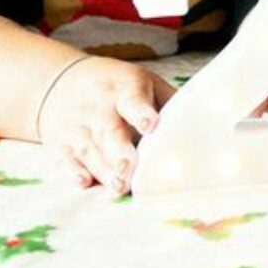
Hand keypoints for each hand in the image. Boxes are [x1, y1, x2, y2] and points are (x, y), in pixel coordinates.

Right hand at [37, 55, 173, 194]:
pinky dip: (72, 171)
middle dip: (120, 151)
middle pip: (109, 129)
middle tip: (129, 170)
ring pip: (89, 148)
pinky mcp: (61, 142)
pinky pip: (64, 158)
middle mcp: (99, 107)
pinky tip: (82, 183)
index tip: (150, 125)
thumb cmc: (119, 87)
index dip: (141, 112)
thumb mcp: (144, 84)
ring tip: (118, 186)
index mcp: (124, 89)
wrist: (61, 81)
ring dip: (103, 169)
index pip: (133, 99)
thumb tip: (206, 120)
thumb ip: (170, 103)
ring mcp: (77, 125)